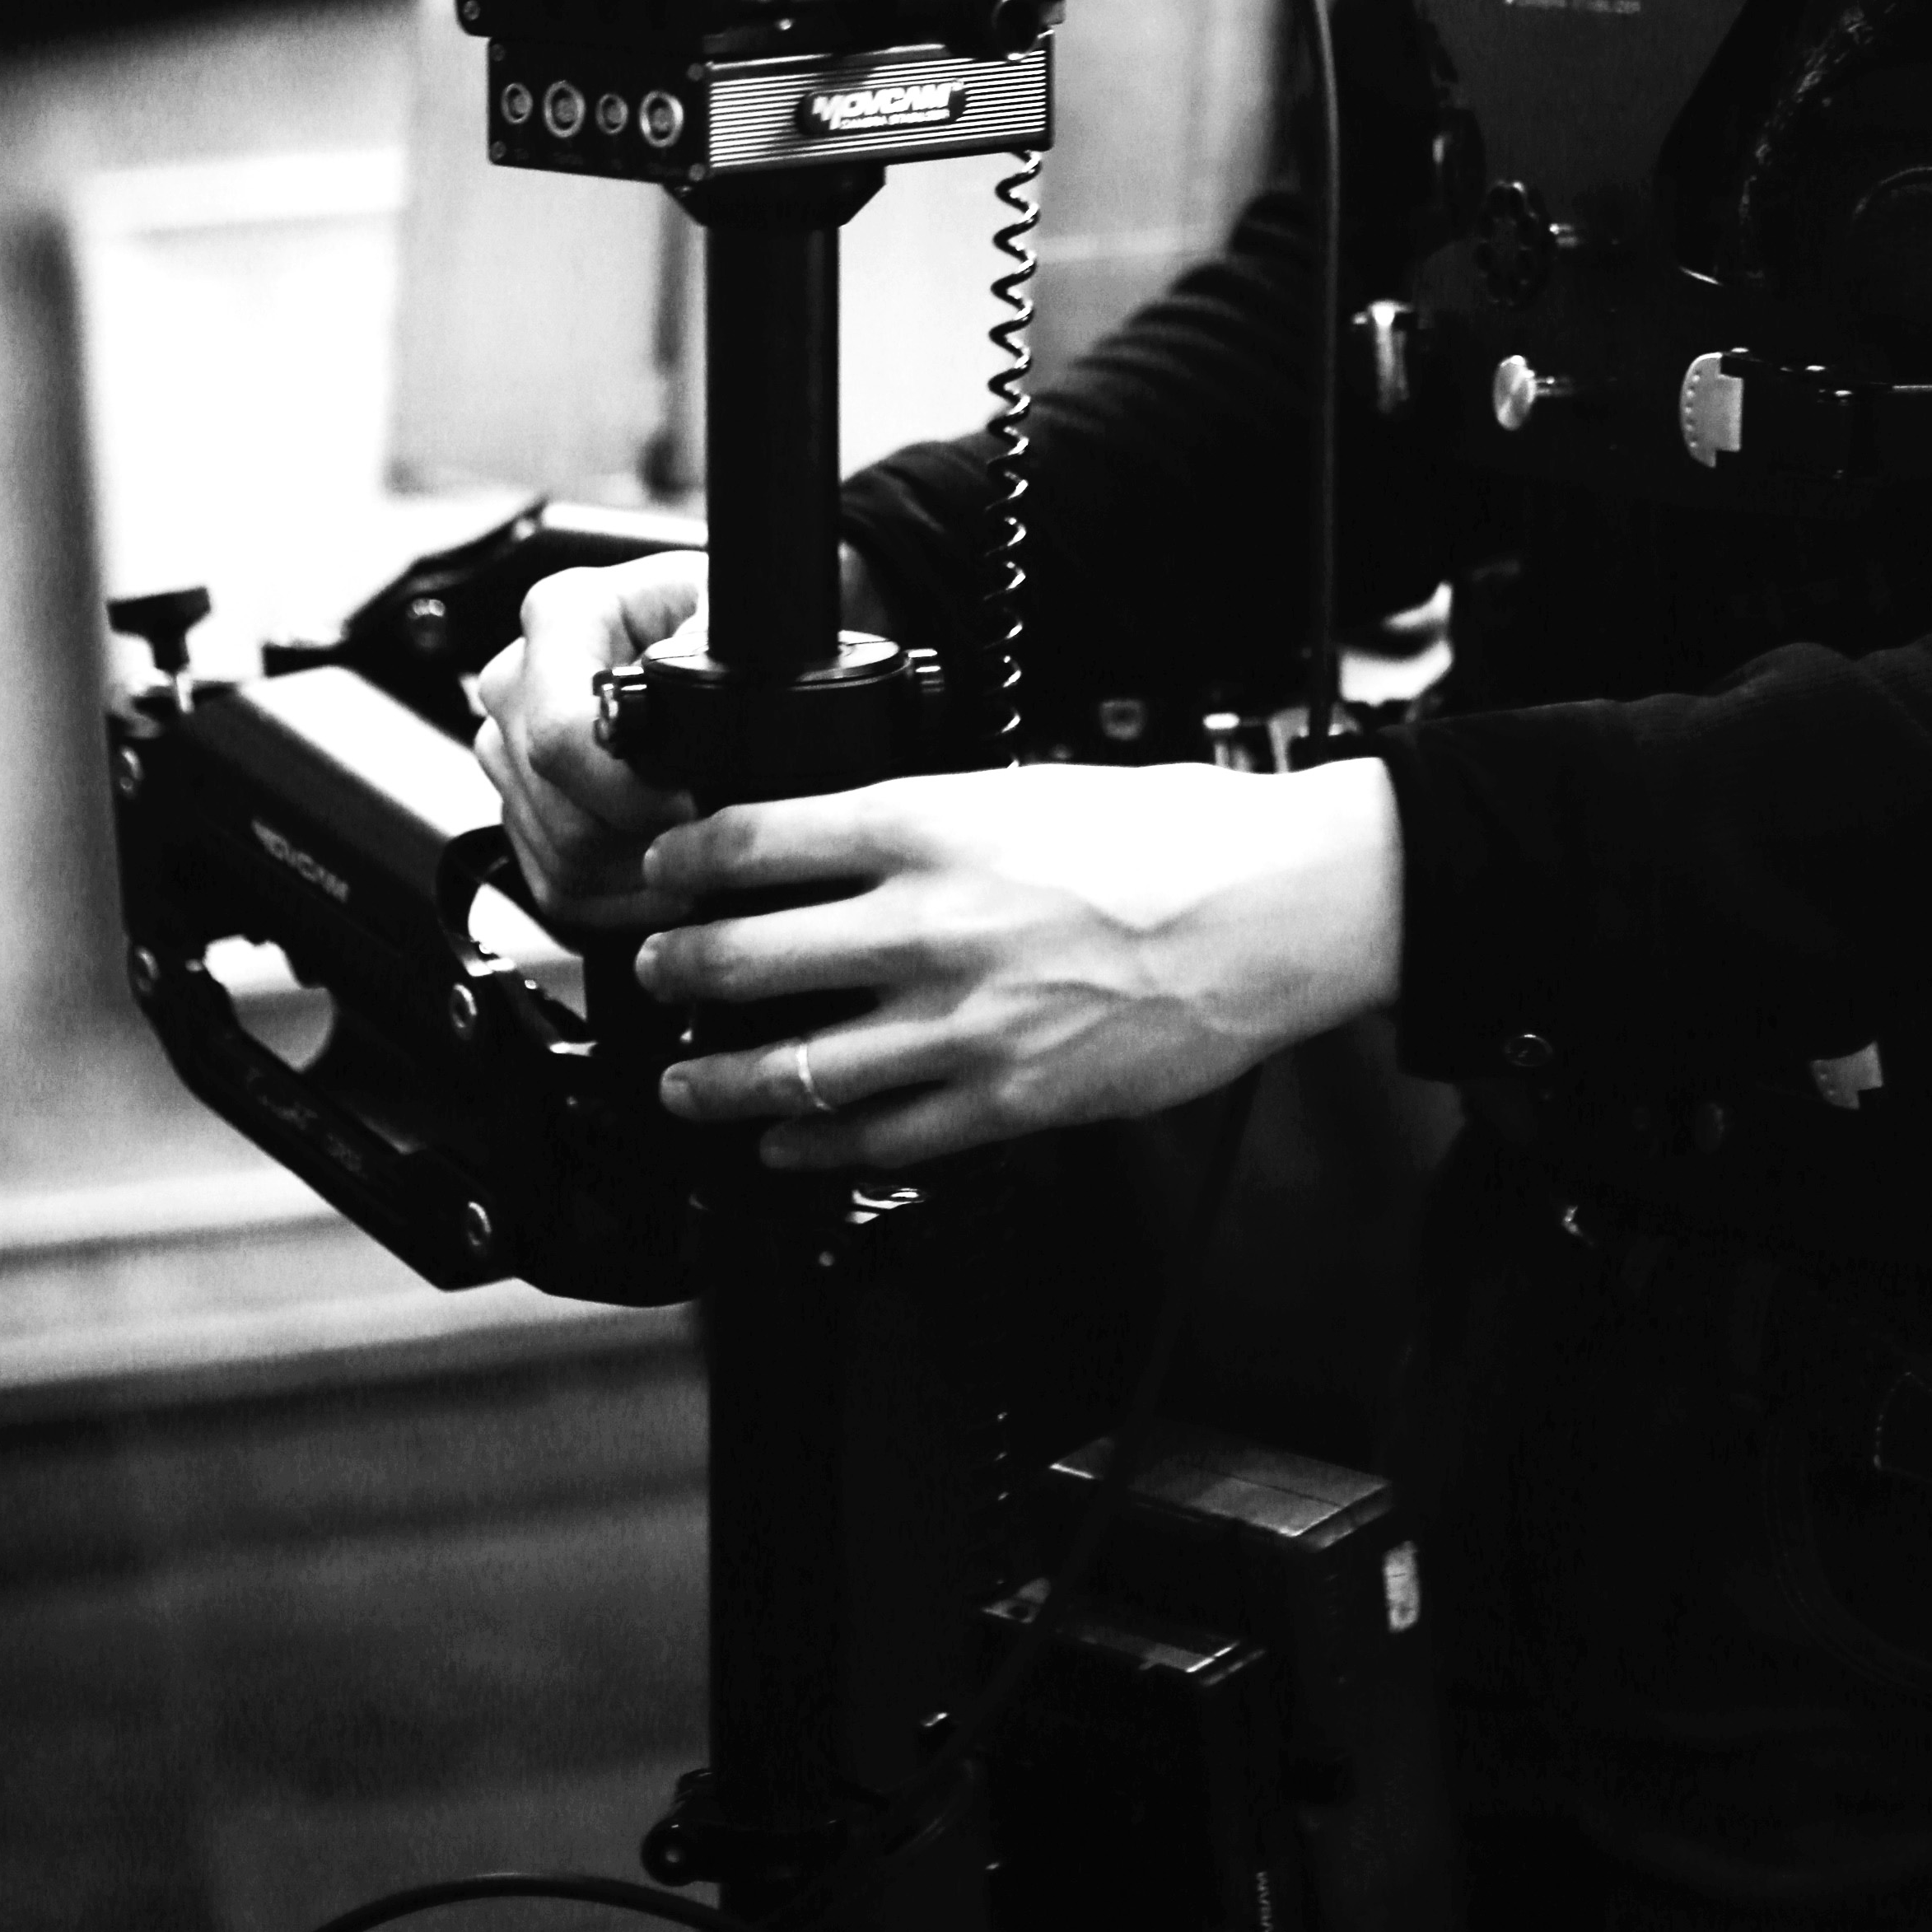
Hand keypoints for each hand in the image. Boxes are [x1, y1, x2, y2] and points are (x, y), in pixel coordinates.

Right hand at [464, 548, 888, 921]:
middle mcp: (517, 681)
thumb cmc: (718, 612)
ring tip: (705, 862)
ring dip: (638, 875)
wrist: (703, 626)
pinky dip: (619, 901)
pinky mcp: (520, 806)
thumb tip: (692, 682)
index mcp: (561, 616)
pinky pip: (556, 886)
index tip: (697, 806)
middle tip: (716, 842)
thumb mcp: (725, 602)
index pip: (560, 733)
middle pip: (558, 805)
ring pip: (560, 854)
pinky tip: (673, 882)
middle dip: (645, 838)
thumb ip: (707, 633)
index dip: (631, 790)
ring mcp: (509, 750)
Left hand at [633, 757, 1405, 1168]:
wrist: (1277, 910)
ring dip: (719, 1079)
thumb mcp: (1034, 788)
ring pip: (795, 1066)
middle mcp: (929, 924)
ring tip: (684, 1082)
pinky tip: (787, 1139)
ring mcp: (962, 1023)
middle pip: (749, 956)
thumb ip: (939, 825)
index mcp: (934, 825)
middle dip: (678, 970)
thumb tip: (859, 851)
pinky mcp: (1007, 1100)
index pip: (761, 840)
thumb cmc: (1181, 835)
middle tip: (654, 971)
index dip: (686, 859)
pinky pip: (881, 1137)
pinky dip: (817, 1144)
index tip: (661, 868)